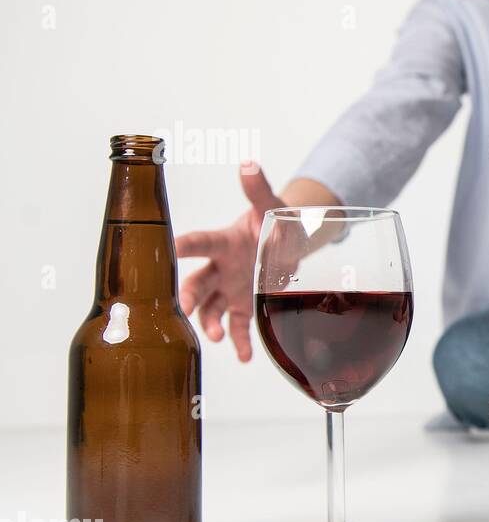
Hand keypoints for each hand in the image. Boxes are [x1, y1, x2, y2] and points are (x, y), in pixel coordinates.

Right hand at [177, 163, 283, 361]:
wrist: (289, 241)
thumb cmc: (276, 221)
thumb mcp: (272, 206)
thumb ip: (259, 189)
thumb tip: (248, 164)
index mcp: (224, 241)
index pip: (199, 242)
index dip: (183, 245)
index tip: (165, 248)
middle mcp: (221, 267)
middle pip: (198, 282)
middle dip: (189, 296)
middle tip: (183, 309)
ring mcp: (230, 288)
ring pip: (212, 308)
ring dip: (210, 323)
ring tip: (213, 337)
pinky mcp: (243, 304)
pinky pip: (239, 326)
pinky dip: (240, 342)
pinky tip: (244, 357)